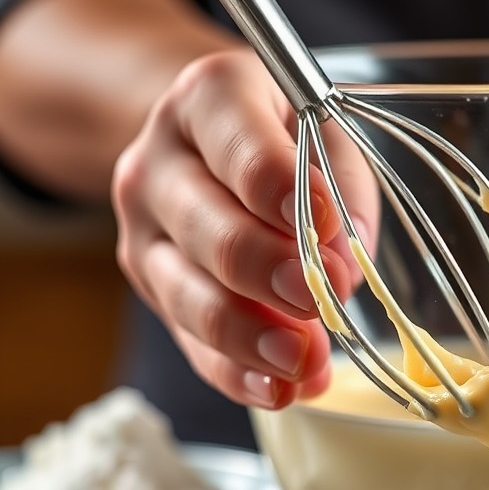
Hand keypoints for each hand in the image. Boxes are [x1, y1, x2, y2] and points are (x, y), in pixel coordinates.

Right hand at [111, 48, 378, 408]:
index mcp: (209, 99)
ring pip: (193, 298)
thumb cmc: (283, 135)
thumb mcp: (325, 133)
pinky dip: (240, 374)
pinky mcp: (151, 284)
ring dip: (255, 339)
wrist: (206, 141)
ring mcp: (145, 229)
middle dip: (270, 275)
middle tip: (320, 303)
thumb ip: (341, 190)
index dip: (283, 190)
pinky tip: (281, 390)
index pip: (238, 146)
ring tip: (308, 364)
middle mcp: (161, 161)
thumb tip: (342, 271)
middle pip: (210, 231)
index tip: (330, 226)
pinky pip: (192, 343)